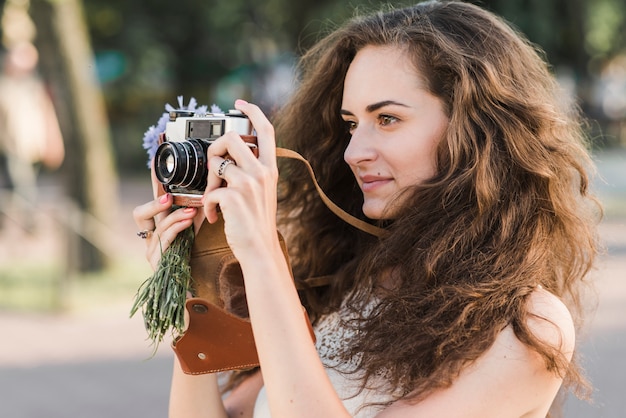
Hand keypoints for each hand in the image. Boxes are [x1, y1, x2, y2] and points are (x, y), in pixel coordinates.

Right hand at [132, 193, 198, 269]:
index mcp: (154, 235)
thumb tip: (197, 200)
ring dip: (176, 216)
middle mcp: (149, 243)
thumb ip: (187, 219)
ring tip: (191, 211)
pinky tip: (188, 222)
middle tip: (171, 197)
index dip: (151, 200)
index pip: (142, 213)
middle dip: (155, 203)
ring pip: (158, 226)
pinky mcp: (157, 262)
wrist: (189, 290)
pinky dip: (177, 228)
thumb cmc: (191, 263)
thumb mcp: (188, 236)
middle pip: (140, 215)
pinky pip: (165, 240)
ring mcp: (151, 253)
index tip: (165, 190)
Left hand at [201, 99, 279, 258]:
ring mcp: (248, 184)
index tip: (239, 104)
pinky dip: (207, 205)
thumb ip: (252, 172)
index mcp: (270, 168)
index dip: (253, 111)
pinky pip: (210, 190)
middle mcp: (261, 172)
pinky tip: (214, 216)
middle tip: (214, 168)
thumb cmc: (257, 223)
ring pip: (216, 162)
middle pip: (231, 138)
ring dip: (208, 181)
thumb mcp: (263, 192)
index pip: (266, 129)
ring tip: (212, 198)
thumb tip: (229, 160)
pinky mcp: (233, 197)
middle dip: (215, 149)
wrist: (259, 249)